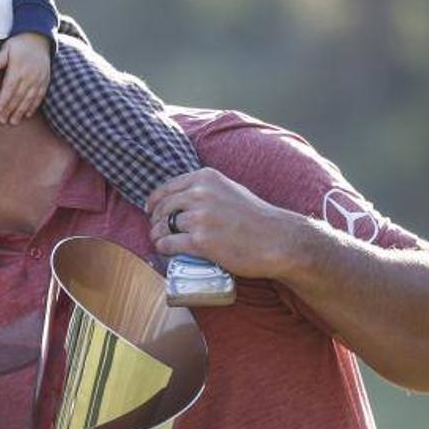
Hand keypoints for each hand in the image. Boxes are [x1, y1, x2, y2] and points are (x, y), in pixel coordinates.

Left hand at [0, 32, 51, 124]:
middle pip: (18, 96)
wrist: (40, 39)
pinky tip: (27, 115)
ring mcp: (38, 79)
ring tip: (13, 121)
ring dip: (21, 112)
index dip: (4, 100)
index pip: (9, 87)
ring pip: (29, 99)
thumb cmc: (19, 44)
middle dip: (10, 110)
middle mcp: (30, 75)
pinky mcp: (45, 81)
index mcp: (18, 68)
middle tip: (3, 120)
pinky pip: (39, 97)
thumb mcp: (7, 47)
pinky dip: (33, 107)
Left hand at [146, 167, 299, 278]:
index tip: (151, 211)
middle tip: (157, 230)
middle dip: (156, 220)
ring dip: (158, 236)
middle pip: (163, 208)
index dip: (155, 201)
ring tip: (160, 241)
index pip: (167, 188)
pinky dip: (163, 248)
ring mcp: (199, 218)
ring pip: (163, 226)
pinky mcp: (200, 241)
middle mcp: (199, 194)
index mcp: (205, 178)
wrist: (277, 239)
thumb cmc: (256, 217)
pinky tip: (165, 250)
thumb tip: (183, 196)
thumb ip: (207, 189)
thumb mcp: (230, 189)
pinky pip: (169, 244)